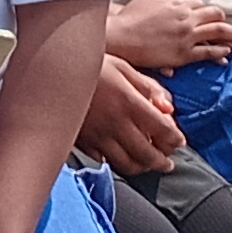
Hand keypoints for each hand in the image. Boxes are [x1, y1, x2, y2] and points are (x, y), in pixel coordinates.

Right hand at [79, 56, 185, 172]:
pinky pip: (103, 160)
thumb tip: (168, 107)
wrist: (52, 71)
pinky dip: (115, 163)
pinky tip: (120, 157)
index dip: (174, 139)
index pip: (162, 129)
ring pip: (126, 164)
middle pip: (147, 154)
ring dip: (141, 168)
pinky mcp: (82, 141)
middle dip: (162, 162)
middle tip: (167, 164)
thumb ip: (147, 87)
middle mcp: (116, 123)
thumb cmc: (90, 64)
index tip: (179, 141)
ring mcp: (98, 136)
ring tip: (147, 165)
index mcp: (130, 103)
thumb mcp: (123, 67)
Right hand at [108, 0, 231, 71]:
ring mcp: (186, 35)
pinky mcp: (184, 53)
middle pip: (215, 15)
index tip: (213, 16)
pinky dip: (220, 53)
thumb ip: (161, 2)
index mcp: (176, 4)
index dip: (208, 11)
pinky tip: (226, 56)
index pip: (200, 5)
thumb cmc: (128, 20)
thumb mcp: (146, 2)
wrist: (120, 37)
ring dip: (231, 36)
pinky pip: (209, 52)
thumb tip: (168, 3)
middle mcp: (186, 17)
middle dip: (225, 21)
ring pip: (218, 32)